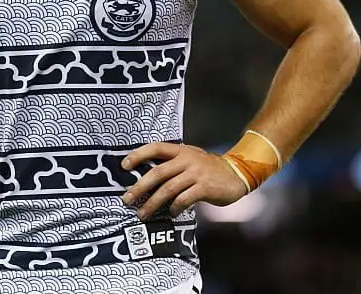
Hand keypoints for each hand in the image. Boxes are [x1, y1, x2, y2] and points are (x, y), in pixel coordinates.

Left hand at [121, 142, 248, 219]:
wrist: (236, 173)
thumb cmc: (208, 168)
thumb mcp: (190, 158)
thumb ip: (172, 163)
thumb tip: (146, 175)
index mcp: (180, 150)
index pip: (155, 147)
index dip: (138, 155)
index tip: (123, 165)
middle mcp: (186, 160)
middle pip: (157, 172)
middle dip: (139, 187)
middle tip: (126, 199)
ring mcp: (196, 173)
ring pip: (168, 189)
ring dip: (152, 203)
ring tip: (142, 213)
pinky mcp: (204, 188)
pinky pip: (184, 199)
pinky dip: (174, 207)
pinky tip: (170, 213)